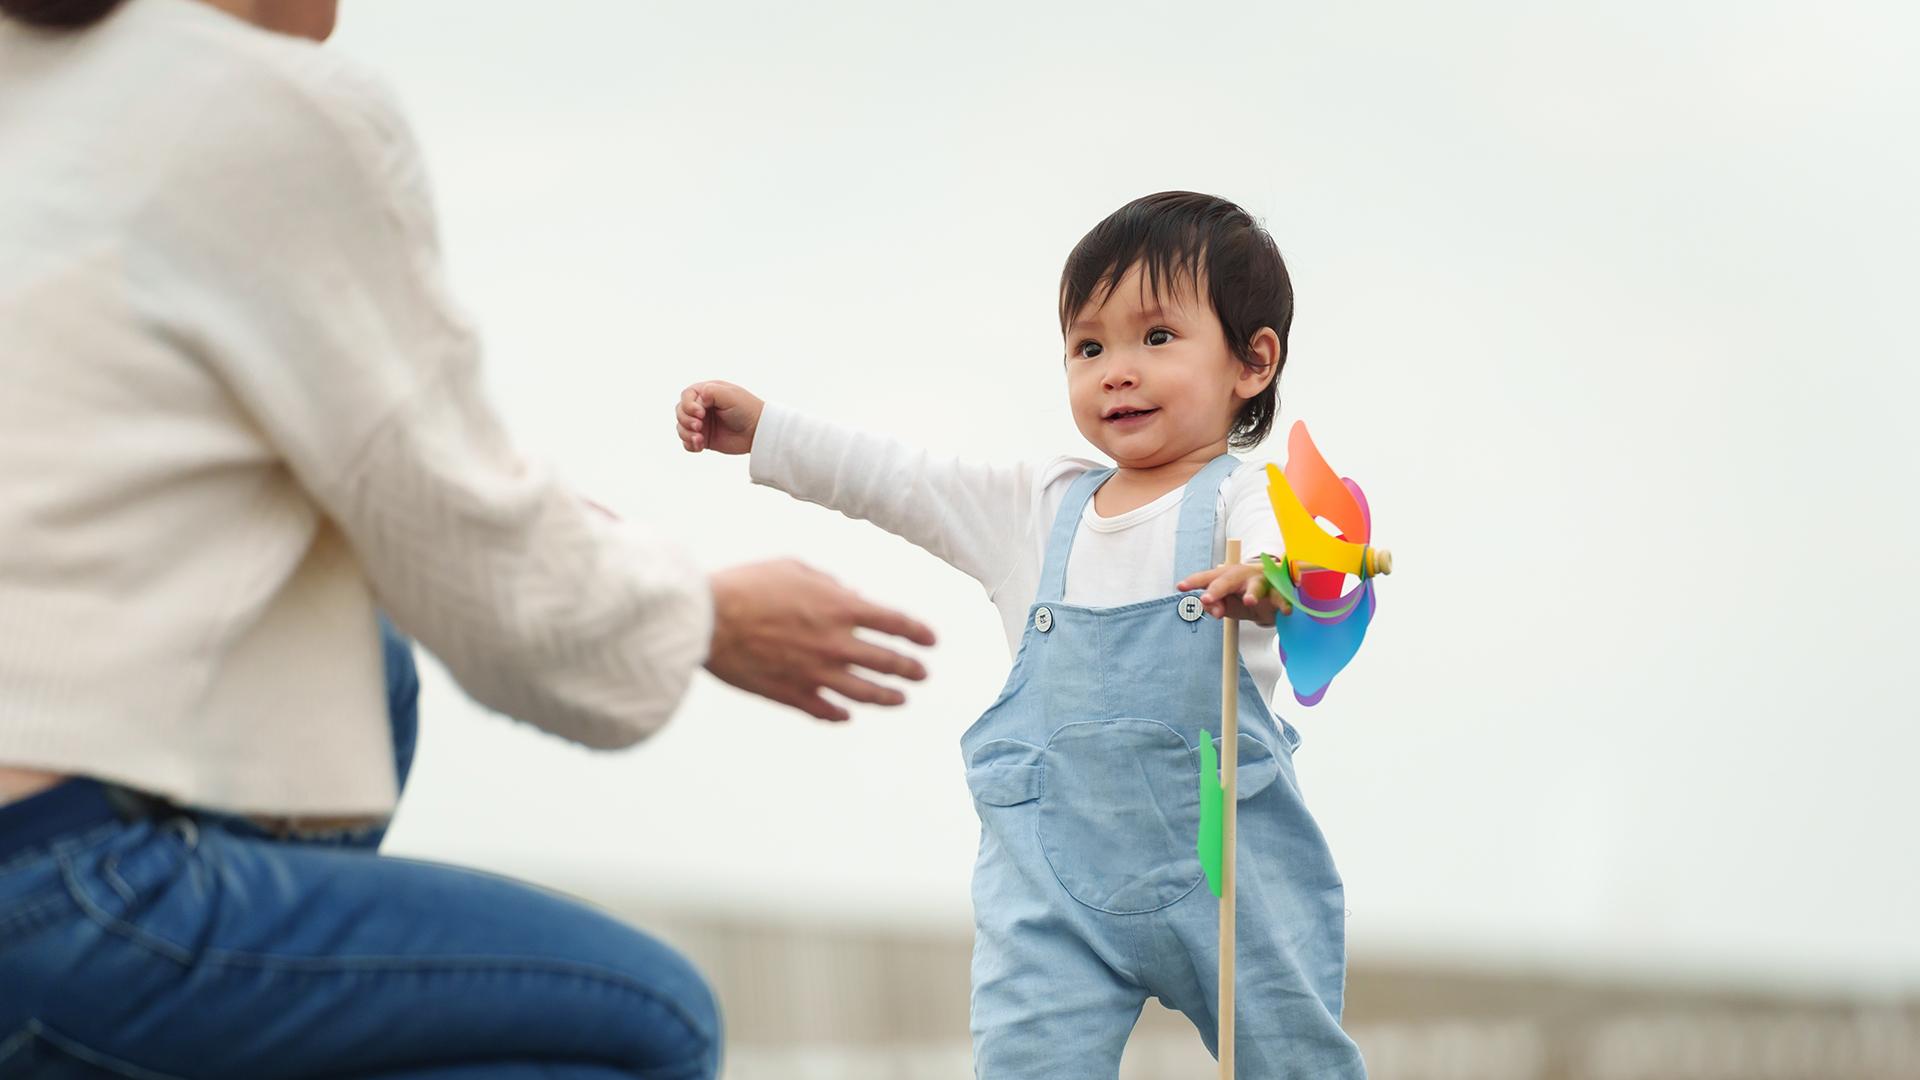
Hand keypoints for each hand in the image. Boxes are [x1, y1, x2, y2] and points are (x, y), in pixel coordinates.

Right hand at [676, 381, 763, 454]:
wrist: (759, 431)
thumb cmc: (747, 410)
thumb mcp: (730, 395)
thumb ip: (711, 392)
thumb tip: (698, 399)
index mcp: (707, 393)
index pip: (686, 396)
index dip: (688, 405)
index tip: (701, 413)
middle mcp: (702, 407)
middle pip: (680, 411)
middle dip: (685, 420)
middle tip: (699, 427)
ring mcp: (702, 423)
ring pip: (681, 427)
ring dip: (686, 433)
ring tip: (699, 439)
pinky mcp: (704, 439)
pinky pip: (687, 442)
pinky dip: (689, 444)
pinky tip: (700, 445)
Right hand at [706, 559, 936, 721]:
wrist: (709, 619)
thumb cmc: (747, 586)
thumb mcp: (793, 568)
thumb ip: (827, 583)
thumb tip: (847, 594)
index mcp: (840, 609)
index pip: (895, 623)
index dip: (918, 633)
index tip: (931, 642)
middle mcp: (836, 644)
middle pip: (887, 663)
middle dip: (910, 669)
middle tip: (921, 673)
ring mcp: (816, 674)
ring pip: (864, 694)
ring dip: (887, 697)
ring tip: (900, 700)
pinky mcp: (791, 694)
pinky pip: (824, 711)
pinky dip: (839, 715)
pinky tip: (846, 715)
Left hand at [1175, 559, 1291, 626]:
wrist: (1272, 589)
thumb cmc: (1242, 594)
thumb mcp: (1227, 604)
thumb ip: (1216, 606)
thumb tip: (1212, 609)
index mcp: (1224, 575)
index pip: (1206, 577)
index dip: (1193, 581)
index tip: (1180, 587)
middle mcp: (1241, 574)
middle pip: (1227, 579)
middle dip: (1216, 589)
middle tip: (1206, 599)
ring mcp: (1260, 580)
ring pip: (1256, 585)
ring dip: (1252, 593)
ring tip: (1249, 600)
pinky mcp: (1278, 590)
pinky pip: (1280, 597)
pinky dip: (1283, 603)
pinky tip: (1285, 611)